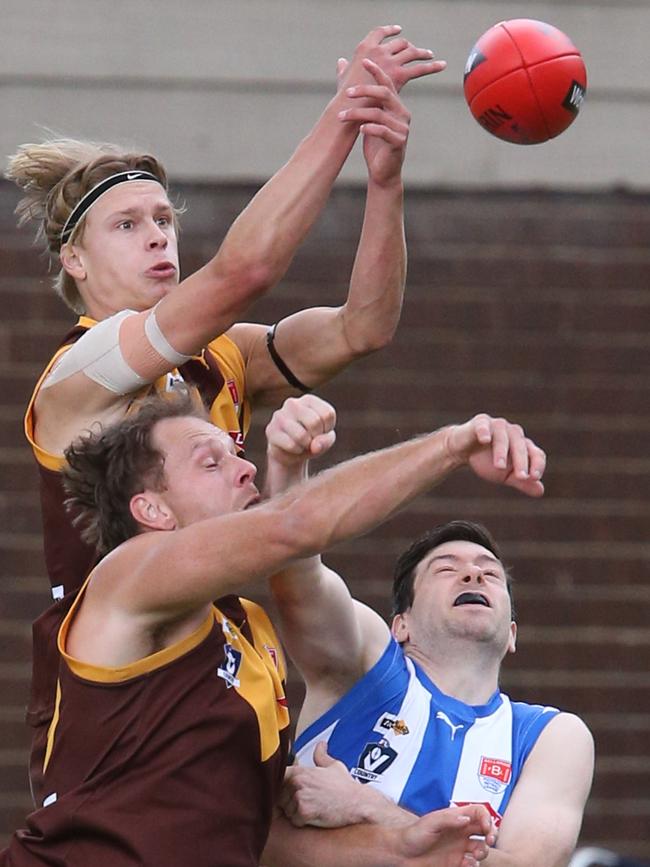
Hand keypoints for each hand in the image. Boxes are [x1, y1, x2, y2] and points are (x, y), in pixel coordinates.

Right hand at [265, 395, 336, 468]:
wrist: (291, 454)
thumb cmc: (311, 440)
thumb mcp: (326, 439)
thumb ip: (326, 440)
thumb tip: (314, 446)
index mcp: (309, 400)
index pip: (328, 414)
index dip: (327, 429)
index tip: (321, 432)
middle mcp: (293, 403)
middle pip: (315, 422)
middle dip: (316, 437)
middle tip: (311, 440)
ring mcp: (279, 416)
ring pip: (301, 435)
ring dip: (306, 445)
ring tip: (302, 444)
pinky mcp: (271, 430)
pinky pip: (291, 445)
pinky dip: (297, 450)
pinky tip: (293, 448)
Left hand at [279, 742, 362, 827]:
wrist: (357, 803)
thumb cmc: (346, 787)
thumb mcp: (334, 766)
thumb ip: (322, 756)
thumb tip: (321, 745)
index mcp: (300, 771)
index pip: (278, 779)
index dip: (283, 787)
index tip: (291, 791)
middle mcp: (297, 782)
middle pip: (280, 798)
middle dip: (290, 802)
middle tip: (309, 801)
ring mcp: (300, 797)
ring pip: (287, 811)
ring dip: (296, 813)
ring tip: (314, 808)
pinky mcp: (304, 812)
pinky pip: (295, 821)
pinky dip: (303, 823)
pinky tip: (315, 816)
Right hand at [337, 25, 445, 93]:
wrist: (350, 107)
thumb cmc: (344, 96)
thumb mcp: (342, 78)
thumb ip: (343, 68)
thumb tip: (341, 61)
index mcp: (365, 48)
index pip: (379, 33)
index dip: (389, 31)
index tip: (397, 30)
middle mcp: (379, 51)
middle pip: (399, 43)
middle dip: (408, 46)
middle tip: (416, 50)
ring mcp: (390, 62)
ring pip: (412, 52)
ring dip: (422, 53)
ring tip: (430, 55)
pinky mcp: (400, 75)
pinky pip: (420, 69)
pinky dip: (432, 66)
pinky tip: (441, 65)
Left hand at [339, 58, 410, 186]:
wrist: (383, 172)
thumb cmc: (375, 145)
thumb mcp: (368, 120)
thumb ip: (361, 101)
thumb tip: (345, 70)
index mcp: (396, 106)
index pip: (387, 83)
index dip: (377, 71)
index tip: (363, 61)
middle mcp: (402, 114)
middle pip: (385, 94)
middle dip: (364, 91)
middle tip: (346, 92)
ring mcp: (402, 129)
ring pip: (379, 114)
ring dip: (357, 114)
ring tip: (341, 117)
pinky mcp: (398, 143)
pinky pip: (383, 131)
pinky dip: (370, 129)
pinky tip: (360, 129)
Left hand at [395, 804, 495, 866]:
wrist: (402, 855)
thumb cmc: (412, 835)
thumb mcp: (429, 823)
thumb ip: (448, 819)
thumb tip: (465, 818)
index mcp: (454, 817)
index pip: (478, 812)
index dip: (486, 818)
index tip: (486, 828)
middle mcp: (460, 831)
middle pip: (484, 829)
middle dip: (491, 834)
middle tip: (489, 840)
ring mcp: (459, 847)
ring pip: (481, 847)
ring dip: (483, 850)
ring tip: (475, 854)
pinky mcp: (456, 862)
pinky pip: (472, 863)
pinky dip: (473, 864)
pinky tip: (465, 863)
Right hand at [444, 414, 545, 496]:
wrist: (462, 450)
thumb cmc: (486, 461)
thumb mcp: (505, 475)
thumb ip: (522, 482)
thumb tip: (540, 492)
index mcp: (523, 445)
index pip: (536, 454)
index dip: (537, 465)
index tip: (533, 478)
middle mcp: (513, 433)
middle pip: (521, 445)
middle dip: (522, 461)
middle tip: (521, 477)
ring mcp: (497, 425)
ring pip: (503, 437)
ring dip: (502, 451)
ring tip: (499, 467)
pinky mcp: (480, 422)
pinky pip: (484, 425)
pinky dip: (485, 431)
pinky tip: (485, 440)